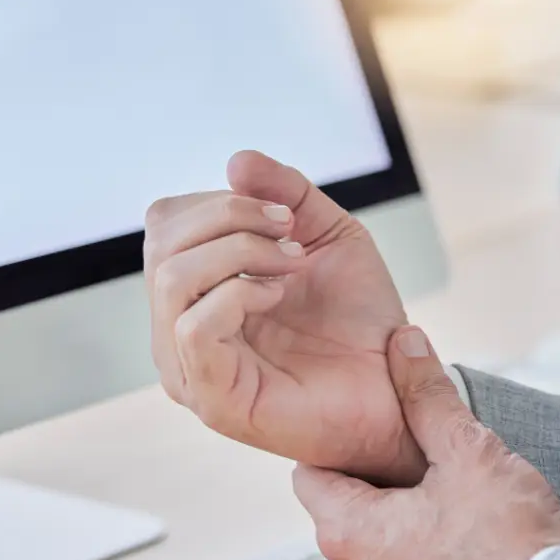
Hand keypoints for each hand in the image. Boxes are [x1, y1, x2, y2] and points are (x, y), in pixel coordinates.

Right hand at [144, 151, 425, 485]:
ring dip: (239, 252)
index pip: (166, 224)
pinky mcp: (212, 398)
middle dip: (231, 219)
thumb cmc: (359, 319)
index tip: (285, 214)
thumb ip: (285, 193)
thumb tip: (236, 160)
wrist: (396, 384)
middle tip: (291, 236)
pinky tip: (278, 295)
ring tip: (291, 265)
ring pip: (172, 279)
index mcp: (197, 292)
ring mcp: (189, 367)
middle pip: (162, 244)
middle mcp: (180, 329)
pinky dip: (238, 294)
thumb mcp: (326, 235)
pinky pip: (193, 327)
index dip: (220, 202)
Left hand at [292, 327, 559, 559]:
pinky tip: (460, 525)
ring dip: (397, 509)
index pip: (309, 472)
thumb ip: (426, 393)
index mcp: (347, 532)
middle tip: (419, 450)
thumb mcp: (465, 448)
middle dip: (373, 473)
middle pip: (340, 503)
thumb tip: (404, 346)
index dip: (339, 441)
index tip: (373, 426)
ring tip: (444, 485)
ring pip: (371, 536)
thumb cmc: (509, 537)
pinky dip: (417, 543)